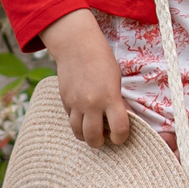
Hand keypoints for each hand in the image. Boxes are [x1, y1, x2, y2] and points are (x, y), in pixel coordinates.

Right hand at [43, 10, 132, 147]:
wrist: (77, 45)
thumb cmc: (102, 60)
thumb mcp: (117, 80)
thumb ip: (118, 102)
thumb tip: (124, 121)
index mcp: (110, 97)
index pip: (119, 129)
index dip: (121, 138)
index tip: (121, 137)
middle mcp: (91, 103)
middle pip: (94, 138)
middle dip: (101, 142)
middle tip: (106, 137)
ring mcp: (75, 103)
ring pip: (78, 133)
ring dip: (87, 136)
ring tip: (93, 131)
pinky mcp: (64, 101)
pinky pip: (70, 120)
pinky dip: (77, 123)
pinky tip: (84, 117)